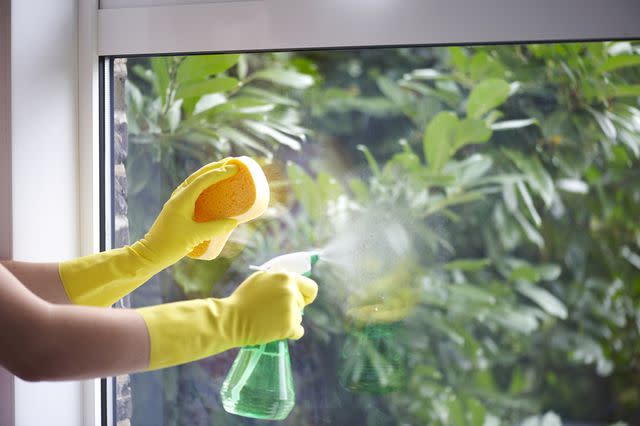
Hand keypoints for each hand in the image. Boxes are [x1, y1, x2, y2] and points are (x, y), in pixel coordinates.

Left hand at [137, 160, 238, 267]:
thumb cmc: (171, 245)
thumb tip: (234, 222)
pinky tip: (211, 189)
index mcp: (182, 199)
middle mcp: (178, 197)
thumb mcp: (196, 236)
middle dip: (214, 168)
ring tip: (223, 171)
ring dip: (208, 174)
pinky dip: (204, 185)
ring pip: (194, 181)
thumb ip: (216, 228)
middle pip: (198, 176)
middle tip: (231, 163)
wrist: (150, 254)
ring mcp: (176, 202)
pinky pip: (192, 191)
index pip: (203, 180)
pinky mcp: (177, 209)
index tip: (234, 168)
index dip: (219, 173)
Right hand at [137, 270, 318, 369]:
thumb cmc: (243, 299)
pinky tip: (275, 330)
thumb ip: (279, 278)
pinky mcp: (289, 326)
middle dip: (293, 308)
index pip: (311, 287)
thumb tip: (293, 281)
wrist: (231, 319)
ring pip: (299, 318)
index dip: (306, 294)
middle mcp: (291, 291)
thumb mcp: (261, 279)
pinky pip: (298, 332)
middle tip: (273, 311)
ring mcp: (291, 309)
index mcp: (286, 277)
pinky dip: (289, 333)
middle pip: (303, 303)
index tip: (301, 300)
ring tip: (269, 320)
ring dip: (289, 320)